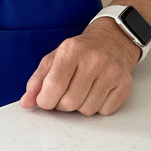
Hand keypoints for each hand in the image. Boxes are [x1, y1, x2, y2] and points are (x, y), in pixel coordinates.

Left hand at [19, 18, 139, 114]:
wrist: (113, 39)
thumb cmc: (81, 50)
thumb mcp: (55, 57)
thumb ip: (38, 80)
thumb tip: (26, 102)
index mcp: (71, 50)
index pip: (54, 85)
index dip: (45, 100)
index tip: (45, 100)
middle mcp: (93, 59)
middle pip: (70, 102)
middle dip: (62, 104)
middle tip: (64, 94)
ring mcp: (111, 71)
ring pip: (87, 110)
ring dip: (80, 106)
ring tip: (82, 90)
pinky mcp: (124, 83)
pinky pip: (105, 111)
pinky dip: (98, 107)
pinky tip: (97, 92)